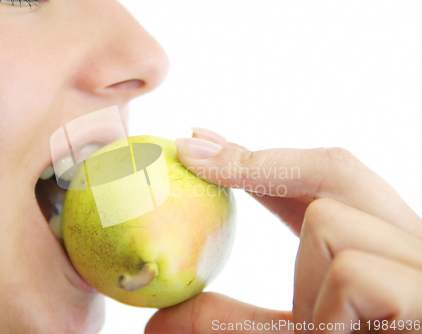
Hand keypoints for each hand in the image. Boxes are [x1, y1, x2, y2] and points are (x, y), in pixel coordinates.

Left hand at [145, 127, 421, 333]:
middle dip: (262, 162)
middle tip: (192, 150)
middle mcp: (410, 249)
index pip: (323, 181)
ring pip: (330, 222)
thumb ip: (232, 324)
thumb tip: (157, 320)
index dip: (260, 158)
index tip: (198, 142)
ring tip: (320, 329)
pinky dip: (323, 314)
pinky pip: (351, 273)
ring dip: (302, 281)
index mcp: (380, 252)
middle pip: (338, 168)